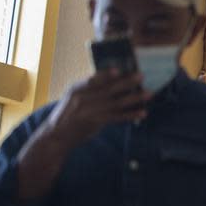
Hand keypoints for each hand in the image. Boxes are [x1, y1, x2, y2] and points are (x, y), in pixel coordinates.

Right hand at [16, 70, 146, 201]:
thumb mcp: (73, 98)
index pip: (94, 79)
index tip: (120, 69)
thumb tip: (111, 80)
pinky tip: (143, 112)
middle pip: (109, 88)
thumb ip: (89, 90)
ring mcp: (90, 110)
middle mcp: (83, 98)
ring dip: (135, 98)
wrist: (56, 136)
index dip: (107, 74)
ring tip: (149, 93)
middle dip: (127, 82)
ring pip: (116, 102)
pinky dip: (131, 114)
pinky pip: (118, 117)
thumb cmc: (68, 115)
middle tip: (141, 75)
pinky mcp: (96, 122)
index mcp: (77, 89)